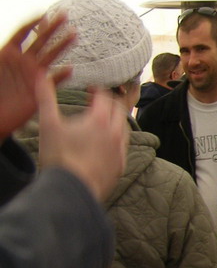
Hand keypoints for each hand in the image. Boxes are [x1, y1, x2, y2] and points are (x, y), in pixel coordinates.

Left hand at [0, 12, 74, 139]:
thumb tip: (4, 48)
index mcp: (7, 54)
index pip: (21, 33)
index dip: (32, 23)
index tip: (44, 13)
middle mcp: (22, 62)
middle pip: (40, 40)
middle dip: (52, 27)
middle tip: (64, 15)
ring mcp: (33, 74)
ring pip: (50, 56)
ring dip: (62, 45)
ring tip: (74, 34)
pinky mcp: (40, 89)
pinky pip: (55, 79)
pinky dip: (63, 74)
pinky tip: (71, 69)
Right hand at [37, 81, 126, 201]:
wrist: (72, 189)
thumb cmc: (59, 156)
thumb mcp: (48, 124)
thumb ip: (46, 98)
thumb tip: (41, 78)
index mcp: (100, 119)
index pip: (106, 96)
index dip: (98, 90)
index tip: (90, 89)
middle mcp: (116, 133)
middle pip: (119, 110)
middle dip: (110, 103)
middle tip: (97, 103)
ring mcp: (120, 150)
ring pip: (124, 128)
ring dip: (115, 120)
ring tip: (103, 121)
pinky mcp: (121, 166)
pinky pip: (123, 147)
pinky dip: (116, 140)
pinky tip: (107, 144)